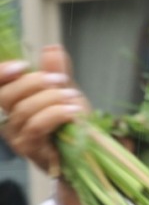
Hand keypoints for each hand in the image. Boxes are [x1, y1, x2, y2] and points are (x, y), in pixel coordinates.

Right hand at [0, 45, 87, 176]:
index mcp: (13, 103)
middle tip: (61, 81)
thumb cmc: (71, 126)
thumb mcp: (66, 94)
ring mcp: (16, 137)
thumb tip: (51, 48)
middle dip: (35, 83)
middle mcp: (8, 120)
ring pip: (24, 111)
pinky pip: (36, 126)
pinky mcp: (29, 149)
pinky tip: (72, 111)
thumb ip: (57, 73)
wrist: (84, 157)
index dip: (2, 72)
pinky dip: (55, 114)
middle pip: (7, 96)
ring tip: (72, 98)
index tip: (23, 65)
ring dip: (50, 99)